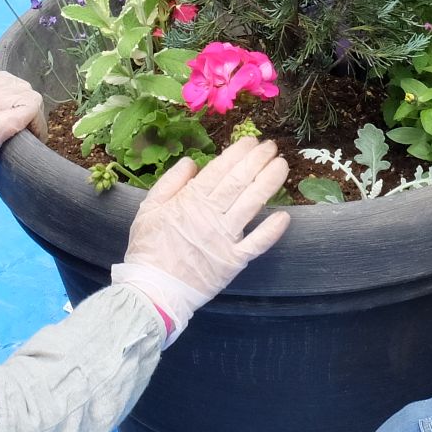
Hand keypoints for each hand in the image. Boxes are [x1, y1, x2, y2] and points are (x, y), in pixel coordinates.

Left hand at [0, 71, 43, 176]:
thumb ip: (5, 128)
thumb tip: (26, 114)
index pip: (32, 103)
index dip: (37, 122)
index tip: (30, 137)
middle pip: (29, 94)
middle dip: (31, 114)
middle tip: (21, 132)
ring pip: (23, 87)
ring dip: (23, 104)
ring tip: (13, 121)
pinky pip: (11, 82)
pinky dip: (14, 95)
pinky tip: (4, 109)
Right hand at [110, 137, 289, 339]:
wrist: (153, 290)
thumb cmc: (148, 249)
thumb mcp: (149, 209)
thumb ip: (170, 183)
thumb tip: (191, 162)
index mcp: (191, 201)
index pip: (219, 170)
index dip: (237, 154)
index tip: (251, 141)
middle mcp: (212, 215)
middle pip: (239, 183)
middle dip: (257, 161)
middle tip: (271, 147)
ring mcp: (225, 238)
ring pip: (251, 205)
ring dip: (268, 184)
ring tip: (281, 166)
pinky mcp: (233, 261)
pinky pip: (256, 244)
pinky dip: (271, 231)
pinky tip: (284, 216)